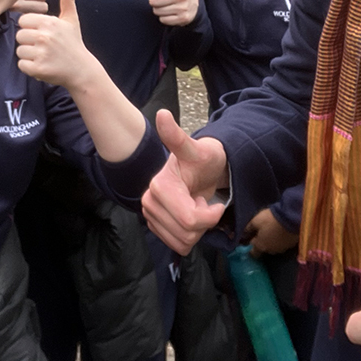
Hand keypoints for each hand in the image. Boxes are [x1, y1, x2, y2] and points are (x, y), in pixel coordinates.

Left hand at [16, 0, 89, 86]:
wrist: (81, 70)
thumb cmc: (73, 43)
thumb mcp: (71, 19)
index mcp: (49, 22)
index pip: (23, 21)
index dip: (31, 27)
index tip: (42, 33)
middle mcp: (44, 37)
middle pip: (19, 36)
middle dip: (29, 42)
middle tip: (44, 47)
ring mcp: (41, 53)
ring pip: (19, 51)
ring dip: (29, 55)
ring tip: (44, 56)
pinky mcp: (38, 69)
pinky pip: (22, 65)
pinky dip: (29, 67)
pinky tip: (42, 65)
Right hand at [142, 109, 228, 254]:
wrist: (201, 169)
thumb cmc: (203, 159)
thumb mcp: (195, 149)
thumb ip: (177, 136)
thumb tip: (162, 114)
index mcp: (158, 187)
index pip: (189, 220)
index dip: (209, 215)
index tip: (211, 199)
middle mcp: (149, 202)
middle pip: (186, 233)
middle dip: (202, 221)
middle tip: (202, 199)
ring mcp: (151, 216)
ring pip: (182, 242)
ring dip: (197, 228)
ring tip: (195, 205)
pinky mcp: (156, 227)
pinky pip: (178, 245)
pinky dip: (190, 235)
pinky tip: (190, 214)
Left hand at [148, 0, 199, 26]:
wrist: (193, 4)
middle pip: (153, 1)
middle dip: (155, 0)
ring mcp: (182, 8)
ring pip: (157, 11)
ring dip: (159, 9)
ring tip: (167, 4)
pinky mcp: (182, 19)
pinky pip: (163, 20)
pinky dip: (164, 17)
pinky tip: (171, 12)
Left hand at [243, 208, 298, 257]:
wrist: (291, 219)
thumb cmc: (270, 220)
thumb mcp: (256, 221)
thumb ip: (249, 228)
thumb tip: (243, 234)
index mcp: (260, 246)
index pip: (253, 253)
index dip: (250, 248)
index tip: (250, 241)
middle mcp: (271, 250)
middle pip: (264, 249)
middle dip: (262, 243)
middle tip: (262, 233)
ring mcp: (282, 249)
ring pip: (274, 247)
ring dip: (272, 241)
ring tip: (272, 232)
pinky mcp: (291, 245)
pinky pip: (283, 244)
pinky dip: (281, 240)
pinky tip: (281, 232)